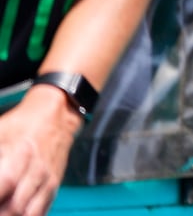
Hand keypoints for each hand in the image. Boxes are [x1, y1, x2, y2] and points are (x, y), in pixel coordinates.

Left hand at [0, 83, 83, 215]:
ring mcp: (47, 180)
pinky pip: (42, 210)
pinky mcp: (54, 185)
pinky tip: (18, 214)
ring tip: (4, 211)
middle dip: (2, 211)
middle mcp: (37, 170)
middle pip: (15, 206)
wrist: (57, 116)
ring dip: (14, 215)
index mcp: (20, 155)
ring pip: (30, 212)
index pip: (5, 183)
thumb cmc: (24, 123)